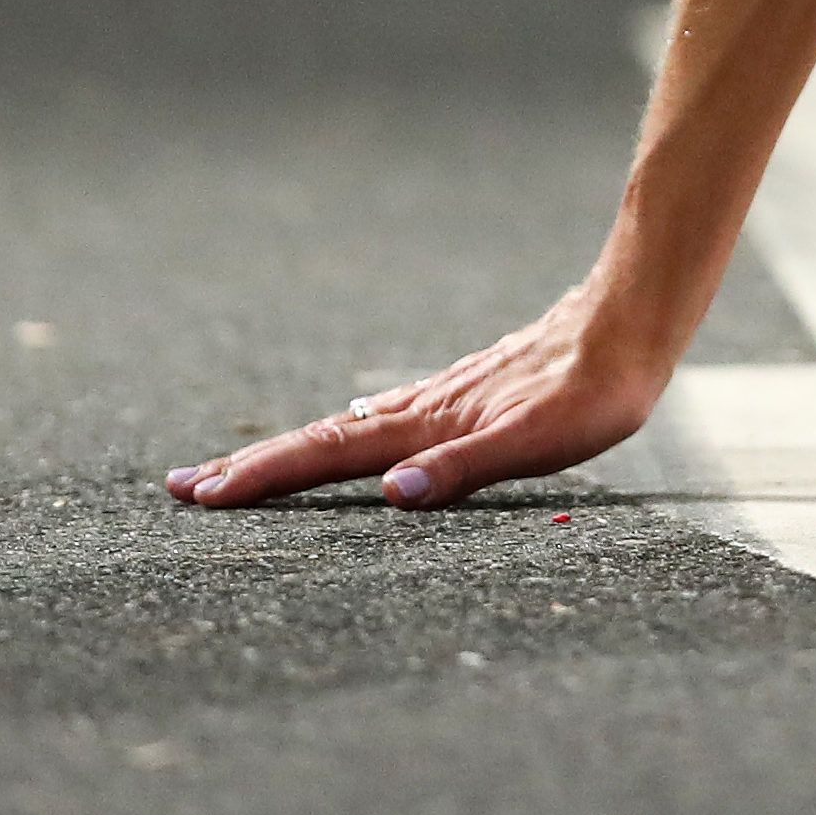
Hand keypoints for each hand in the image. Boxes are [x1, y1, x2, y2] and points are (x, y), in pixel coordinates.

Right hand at [164, 287, 662, 511]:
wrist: (631, 320)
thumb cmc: (594, 391)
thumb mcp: (539, 441)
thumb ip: (467, 467)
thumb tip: (395, 494)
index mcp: (428, 425)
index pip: (329, 456)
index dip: (265, 476)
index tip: (203, 494)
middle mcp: (422, 408)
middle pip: (323, 442)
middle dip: (253, 467)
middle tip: (184, 489)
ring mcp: (442, 397)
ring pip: (349, 427)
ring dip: (293, 451)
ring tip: (243, 468)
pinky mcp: (468, 391)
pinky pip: (387, 415)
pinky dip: (347, 430)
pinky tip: (353, 428)